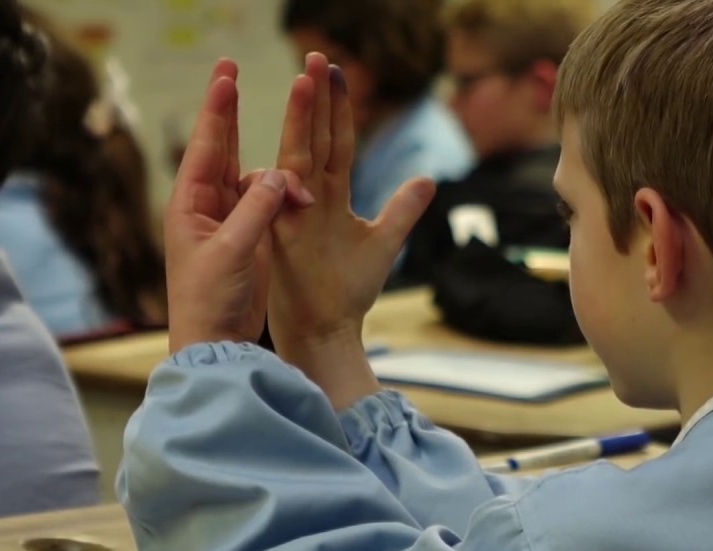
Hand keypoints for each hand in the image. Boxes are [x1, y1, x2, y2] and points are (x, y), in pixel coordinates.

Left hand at [163, 60, 312, 353]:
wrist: (217, 341)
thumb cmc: (209, 299)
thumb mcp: (232, 251)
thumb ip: (256, 209)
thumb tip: (280, 175)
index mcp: (190, 204)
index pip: (205, 146)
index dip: (216, 110)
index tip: (226, 76)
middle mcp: (206, 205)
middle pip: (220, 147)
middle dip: (227, 110)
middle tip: (230, 69)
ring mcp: (229, 219)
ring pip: (254, 177)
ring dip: (280, 178)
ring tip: (301, 196)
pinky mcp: (250, 236)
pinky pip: (270, 201)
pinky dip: (287, 197)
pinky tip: (303, 201)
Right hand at [266, 53, 435, 351]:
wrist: (327, 330)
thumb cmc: (349, 291)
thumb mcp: (384, 242)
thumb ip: (403, 208)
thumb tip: (427, 177)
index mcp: (330, 196)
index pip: (334, 141)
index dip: (337, 107)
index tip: (337, 71)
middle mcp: (309, 198)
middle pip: (313, 137)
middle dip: (315, 98)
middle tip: (317, 57)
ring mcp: (294, 213)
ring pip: (297, 155)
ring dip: (301, 118)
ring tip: (305, 80)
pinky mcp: (285, 234)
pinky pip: (285, 195)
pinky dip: (288, 170)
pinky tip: (294, 140)